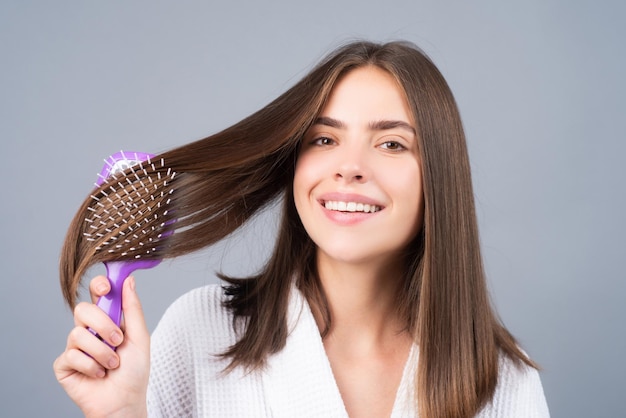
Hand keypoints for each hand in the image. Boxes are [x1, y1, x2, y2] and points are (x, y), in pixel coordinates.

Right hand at [53, 276, 149, 417]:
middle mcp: (89, 330)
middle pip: (82, 309)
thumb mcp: (139, 336)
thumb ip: (132, 308)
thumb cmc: (134, 371)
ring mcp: (75, 346)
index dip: (99, 286)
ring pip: (78, 334)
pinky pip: (71, 355)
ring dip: (101, 352)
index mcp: (108, 319)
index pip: (97, 294)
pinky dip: (90, 366)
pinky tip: (98, 374)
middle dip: (102, 324)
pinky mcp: (64, 364)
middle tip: (118, 341)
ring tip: (112, 364)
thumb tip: (128, 280)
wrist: (124, 401)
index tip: (106, 288)